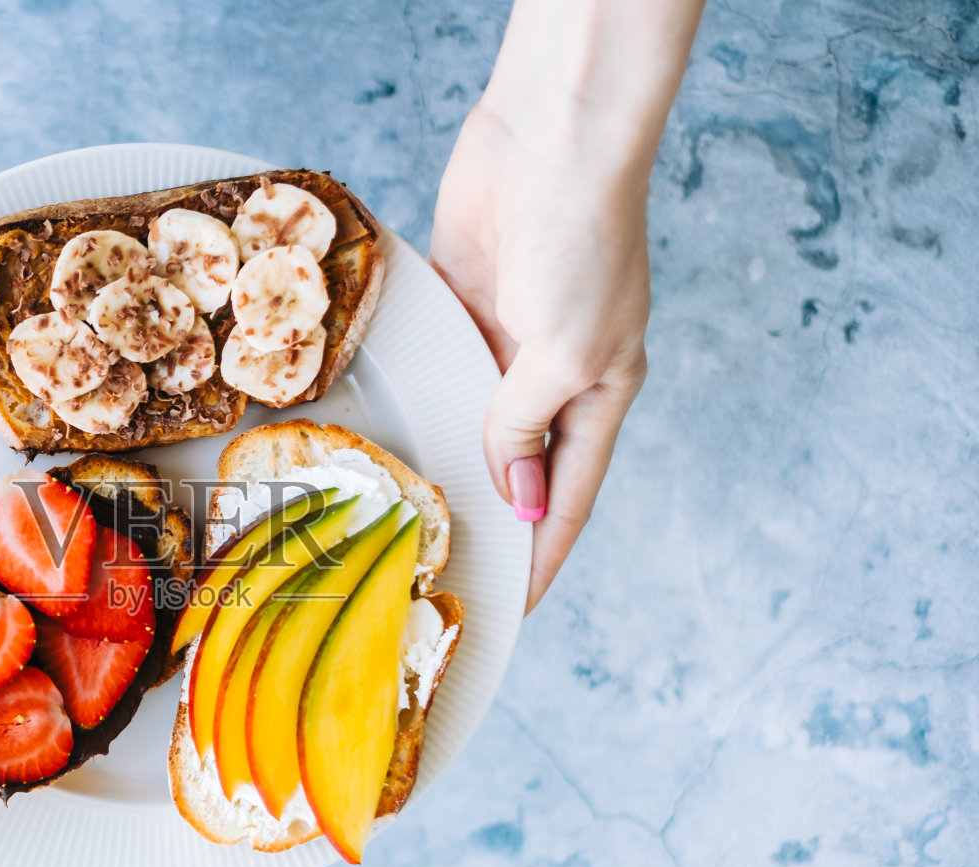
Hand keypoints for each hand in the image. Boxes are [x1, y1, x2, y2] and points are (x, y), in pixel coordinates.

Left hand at [430, 103, 649, 612]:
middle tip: (438, 566)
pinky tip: (391, 432)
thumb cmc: (579, 240)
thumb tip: (515, 494)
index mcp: (599, 394)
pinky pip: (441, 366)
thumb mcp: (563, 353)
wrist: (548, 138)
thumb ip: (525, 425)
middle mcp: (554, 375)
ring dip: (447, 461)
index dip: (541, 556)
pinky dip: (422, 398)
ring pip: (473, 421)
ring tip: (404, 513)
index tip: (510, 606)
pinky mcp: (464, 303)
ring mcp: (506, 338)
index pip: (567, 498)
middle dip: (486, 517)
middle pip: (518, 467)